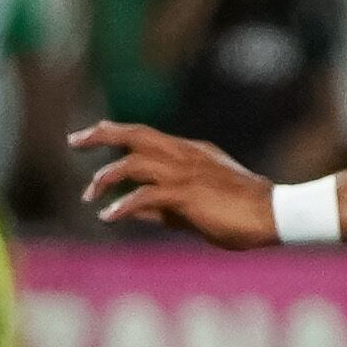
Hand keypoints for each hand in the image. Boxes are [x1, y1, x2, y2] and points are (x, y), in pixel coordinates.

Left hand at [77, 120, 275, 245]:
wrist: (273, 214)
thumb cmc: (240, 212)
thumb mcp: (193, 207)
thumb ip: (160, 206)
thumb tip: (128, 211)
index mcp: (189, 151)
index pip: (145, 135)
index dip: (116, 131)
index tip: (92, 132)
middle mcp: (183, 155)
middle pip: (134, 134)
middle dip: (101, 135)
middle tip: (73, 140)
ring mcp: (184, 172)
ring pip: (133, 163)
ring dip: (106, 177)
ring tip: (88, 195)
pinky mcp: (185, 194)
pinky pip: (144, 196)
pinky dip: (122, 206)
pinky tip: (108, 216)